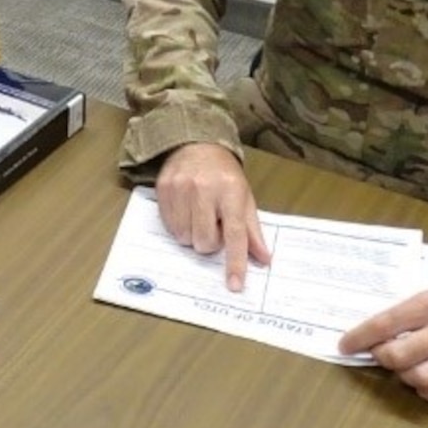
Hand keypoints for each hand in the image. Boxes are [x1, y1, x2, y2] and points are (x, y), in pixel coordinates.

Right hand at [154, 143, 270, 291]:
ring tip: (198, 215)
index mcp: (231, 191)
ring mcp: (181, 188)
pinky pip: (169, 227)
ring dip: (193, 234)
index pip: (235, 233)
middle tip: (213, 226)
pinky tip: (185, 210)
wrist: (195, 143)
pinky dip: (179, 226)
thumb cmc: (224, 175)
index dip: (235, 261)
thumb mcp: (244, 197)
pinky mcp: (163, 188)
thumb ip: (252, 230)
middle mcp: (205, 189)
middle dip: (210, 242)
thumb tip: (263, 259)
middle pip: (205, 241)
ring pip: (185, 237)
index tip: (234, 284)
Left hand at [338, 281, 427, 405]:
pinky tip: (425, 383)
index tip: (345, 345)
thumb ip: (408, 312)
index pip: (386, 324)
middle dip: (382, 358)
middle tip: (381, 354)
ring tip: (404, 367)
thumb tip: (374, 333)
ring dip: (404, 376)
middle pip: (399, 355)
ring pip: (419, 378)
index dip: (361, 337)